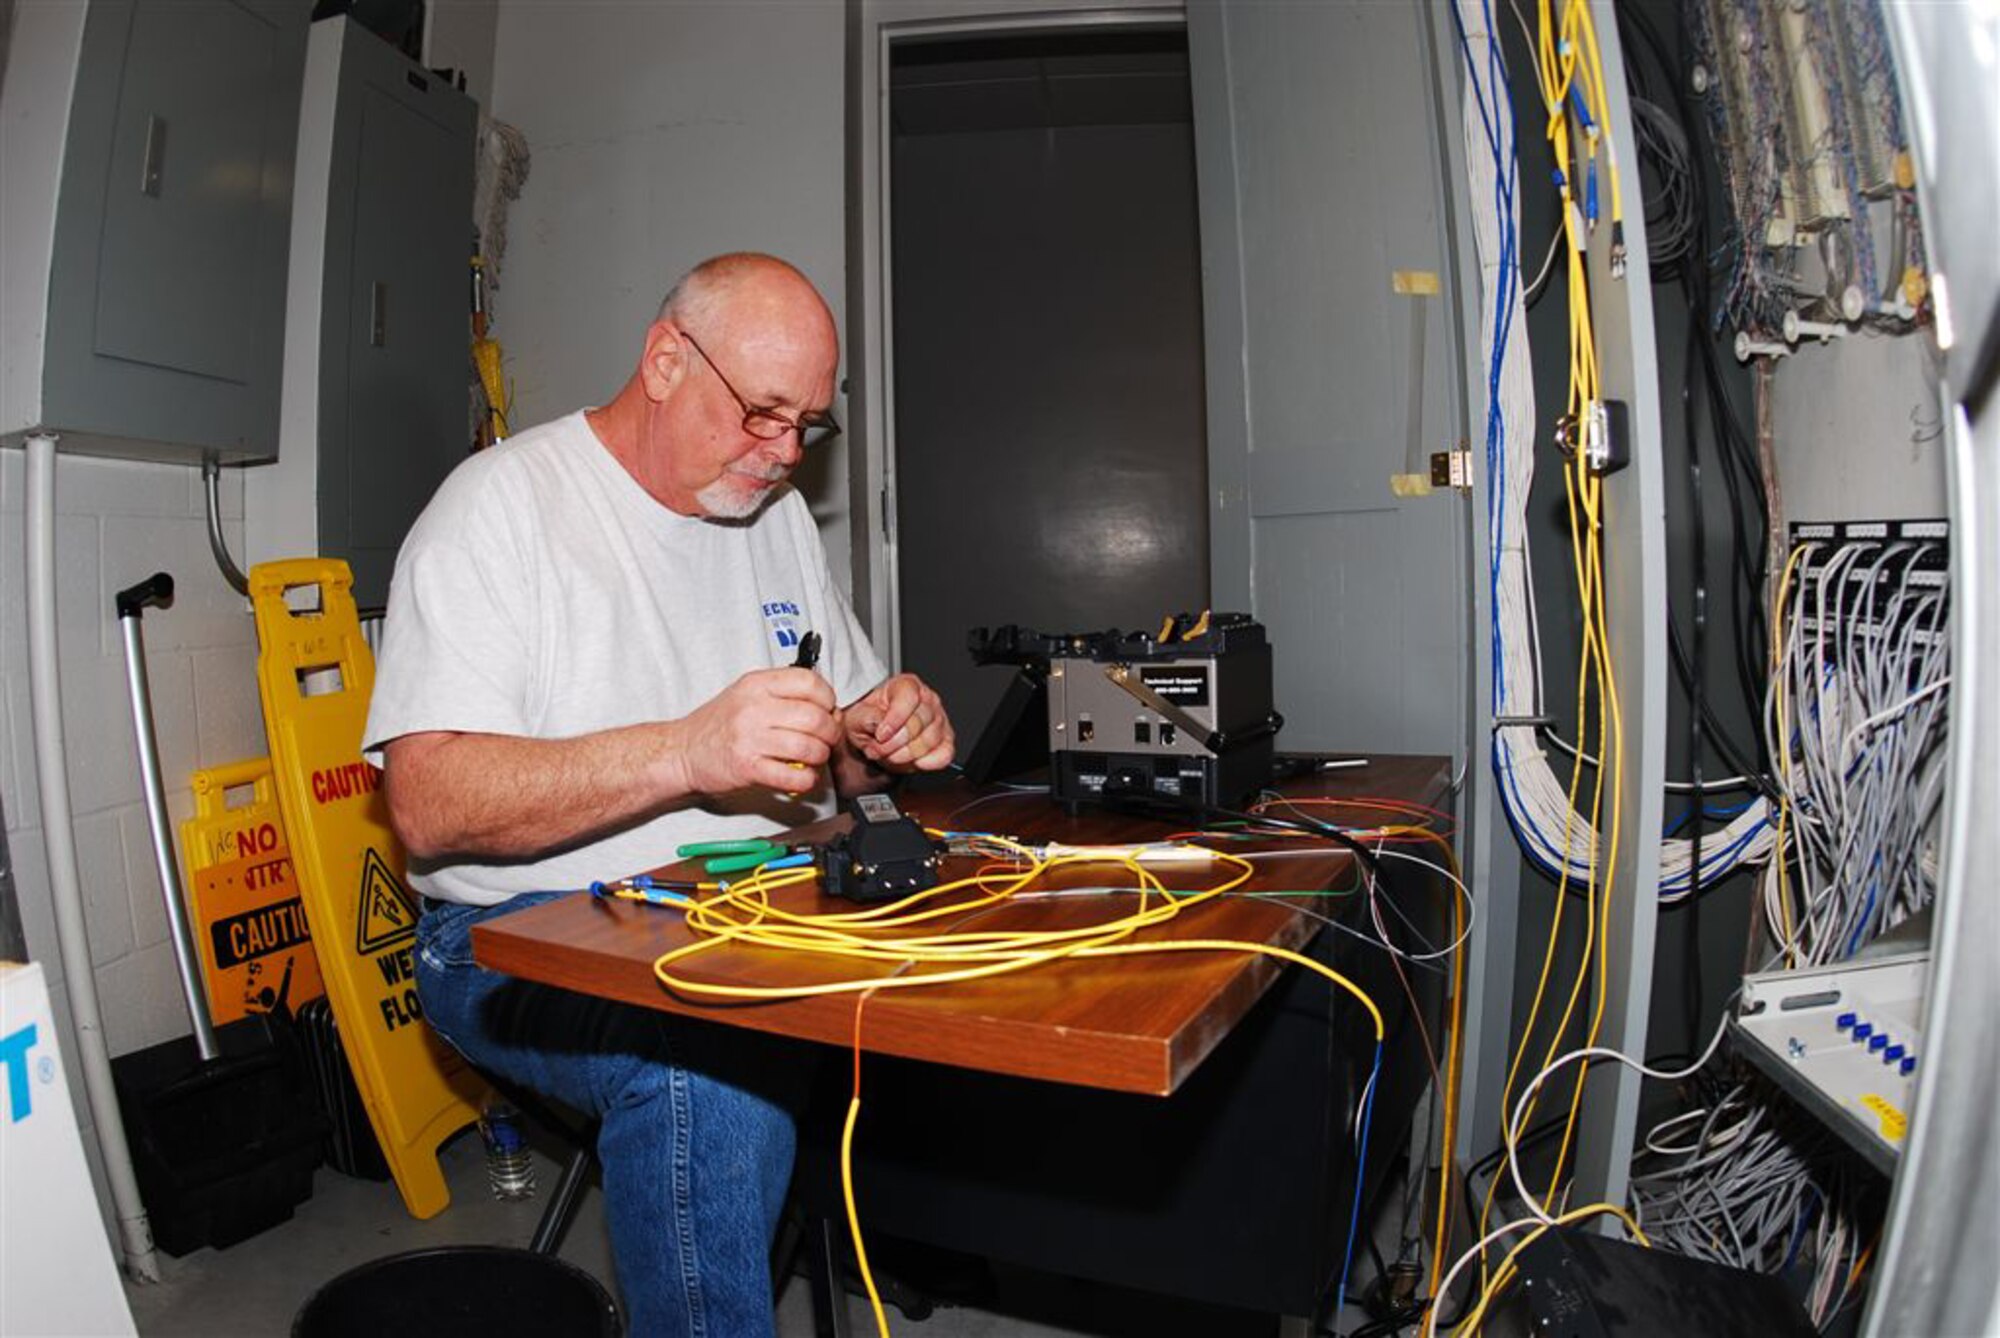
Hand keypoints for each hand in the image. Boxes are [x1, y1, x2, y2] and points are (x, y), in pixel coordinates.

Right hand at [671, 668, 840, 795]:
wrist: (681, 752)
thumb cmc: (717, 725)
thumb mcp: (746, 694)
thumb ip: (782, 694)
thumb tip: (825, 705)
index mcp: (757, 684)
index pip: (810, 683)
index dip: (827, 699)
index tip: (826, 710)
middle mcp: (754, 708)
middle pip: (816, 717)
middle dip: (830, 732)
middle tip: (826, 739)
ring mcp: (750, 738)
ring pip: (809, 747)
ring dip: (820, 757)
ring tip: (814, 758)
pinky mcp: (748, 768)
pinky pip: (794, 776)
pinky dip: (807, 780)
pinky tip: (802, 776)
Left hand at [843, 673, 954, 772]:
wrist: (875, 737)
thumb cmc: (870, 721)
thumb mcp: (857, 717)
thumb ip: (867, 717)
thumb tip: (880, 723)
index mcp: (906, 685)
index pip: (908, 699)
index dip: (894, 720)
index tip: (880, 734)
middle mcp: (927, 699)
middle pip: (918, 723)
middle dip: (894, 743)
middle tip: (879, 748)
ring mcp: (940, 720)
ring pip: (929, 742)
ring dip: (905, 755)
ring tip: (890, 753)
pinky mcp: (946, 740)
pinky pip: (943, 755)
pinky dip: (926, 762)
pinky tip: (911, 760)